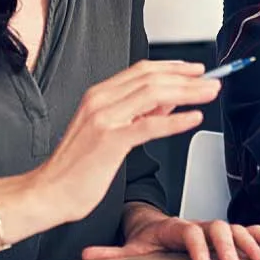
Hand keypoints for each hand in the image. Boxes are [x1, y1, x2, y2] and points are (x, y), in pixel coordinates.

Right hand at [24, 60, 221, 226]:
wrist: (48, 192)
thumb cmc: (75, 168)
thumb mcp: (107, 133)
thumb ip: (135, 114)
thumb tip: (167, 100)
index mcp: (98, 95)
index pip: (142, 70)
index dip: (172, 67)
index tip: (195, 70)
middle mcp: (100, 100)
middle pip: (151, 78)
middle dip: (186, 77)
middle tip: (212, 80)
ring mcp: (104, 118)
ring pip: (154, 94)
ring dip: (187, 93)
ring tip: (209, 94)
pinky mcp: (110, 140)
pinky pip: (150, 125)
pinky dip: (176, 119)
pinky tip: (193, 118)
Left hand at [83, 211, 259, 259]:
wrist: (156, 224)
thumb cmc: (148, 239)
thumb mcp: (129, 247)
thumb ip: (111, 253)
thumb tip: (86, 254)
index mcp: (174, 227)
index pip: (188, 233)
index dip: (197, 246)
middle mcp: (197, 224)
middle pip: (216, 229)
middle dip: (227, 246)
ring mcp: (213, 228)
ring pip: (235, 228)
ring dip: (250, 242)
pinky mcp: (226, 234)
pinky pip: (249, 230)